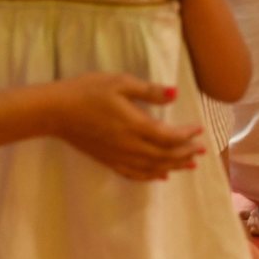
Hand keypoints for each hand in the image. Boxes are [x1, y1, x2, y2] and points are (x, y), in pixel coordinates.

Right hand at [51, 73, 204, 180]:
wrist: (55, 111)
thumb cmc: (88, 91)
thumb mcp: (121, 82)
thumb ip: (150, 91)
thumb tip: (175, 94)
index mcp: (134, 125)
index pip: (168, 137)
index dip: (187, 136)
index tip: (199, 130)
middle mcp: (128, 145)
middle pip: (163, 155)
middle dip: (185, 153)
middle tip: (202, 150)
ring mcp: (116, 155)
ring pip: (151, 167)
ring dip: (173, 166)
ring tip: (190, 165)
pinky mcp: (106, 160)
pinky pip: (133, 173)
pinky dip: (151, 176)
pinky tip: (161, 176)